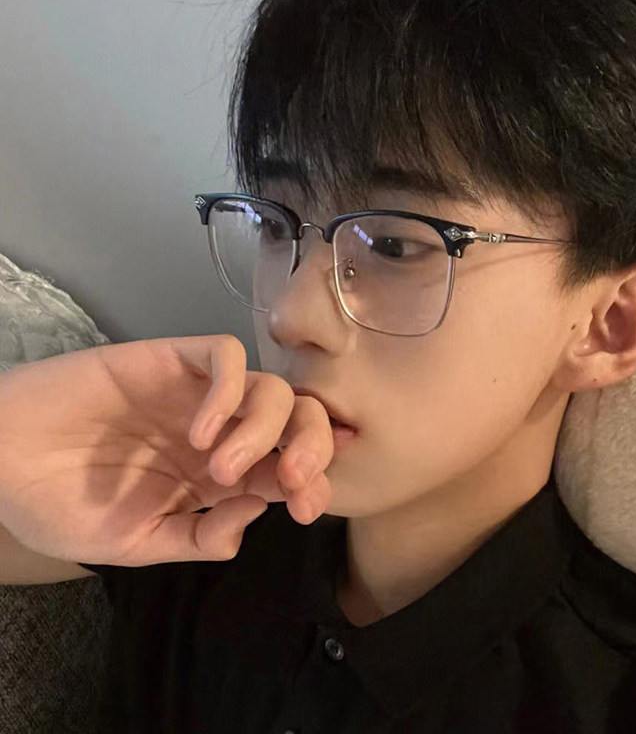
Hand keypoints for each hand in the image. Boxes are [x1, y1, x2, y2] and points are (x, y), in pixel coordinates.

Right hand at [0, 335, 332, 566]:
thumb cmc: (59, 503)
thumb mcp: (134, 542)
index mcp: (219, 476)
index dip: (314, 484)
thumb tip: (257, 513)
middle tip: (291, 480)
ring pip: (271, 386)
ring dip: (265, 428)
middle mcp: (220, 431)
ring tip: (221, 467)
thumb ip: (197, 539)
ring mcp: (196, 394)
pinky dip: (228, 390)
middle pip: (299, 419)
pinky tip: (200, 432)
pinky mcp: (168, 360)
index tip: (306, 510)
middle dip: (312, 446)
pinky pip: (223, 354)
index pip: (291, 468)